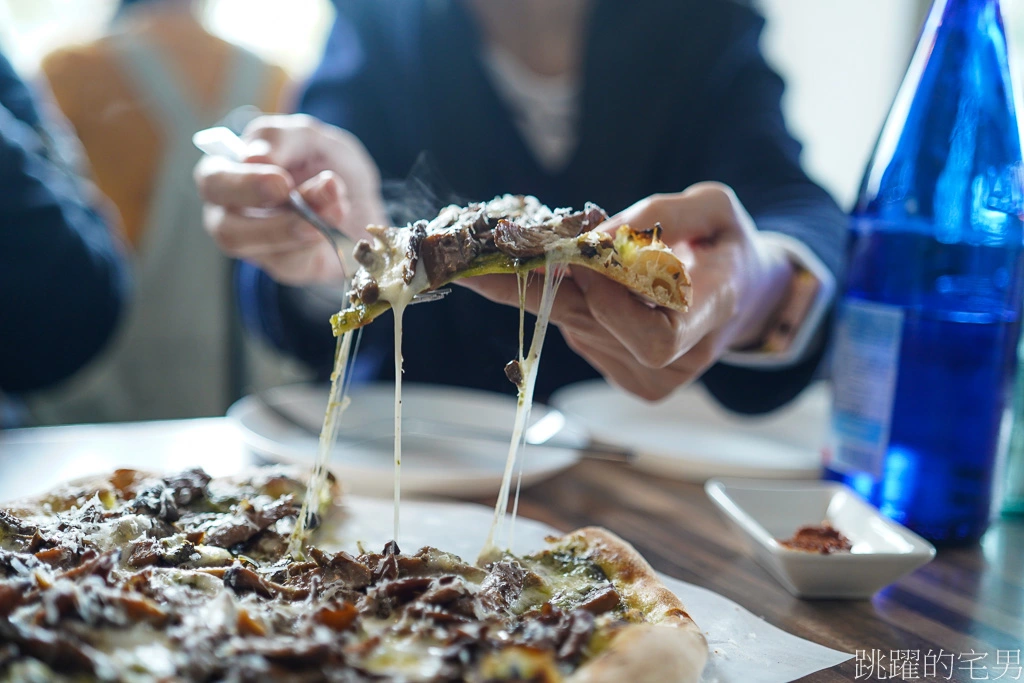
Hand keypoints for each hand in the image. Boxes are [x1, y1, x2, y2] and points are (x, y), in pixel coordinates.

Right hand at [194, 114, 387, 284]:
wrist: (360, 195)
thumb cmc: (320, 161)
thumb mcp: (308, 136)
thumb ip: (281, 139)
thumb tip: (253, 156)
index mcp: (227, 174)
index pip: (213, 180)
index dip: (243, 182)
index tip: (281, 180)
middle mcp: (231, 215)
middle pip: (225, 228)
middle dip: (264, 217)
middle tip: (292, 195)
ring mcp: (256, 246)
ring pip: (264, 253)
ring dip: (296, 227)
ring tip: (335, 209)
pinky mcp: (285, 266)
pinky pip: (292, 263)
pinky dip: (317, 243)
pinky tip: (338, 226)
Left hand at [460, 183, 793, 399]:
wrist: (742, 293)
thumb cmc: (724, 244)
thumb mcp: (713, 206)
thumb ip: (659, 215)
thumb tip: (593, 238)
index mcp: (714, 311)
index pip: (658, 338)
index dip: (610, 303)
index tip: (586, 258)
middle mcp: (685, 357)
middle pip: (598, 329)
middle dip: (546, 286)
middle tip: (498, 255)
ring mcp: (653, 375)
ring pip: (578, 328)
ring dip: (549, 288)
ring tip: (535, 251)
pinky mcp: (628, 378)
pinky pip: (579, 335)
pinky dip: (566, 301)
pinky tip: (574, 276)